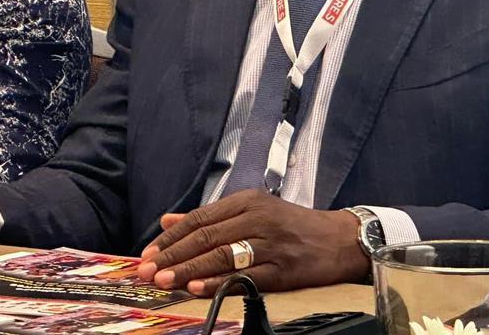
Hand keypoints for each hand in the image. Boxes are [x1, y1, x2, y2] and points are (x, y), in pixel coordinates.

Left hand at [135, 189, 368, 295]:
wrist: (341, 239)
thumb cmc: (292, 225)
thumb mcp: (253, 211)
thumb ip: (211, 217)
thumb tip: (167, 221)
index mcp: (247, 201)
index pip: (200, 218)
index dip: (172, 237)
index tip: (148, 254)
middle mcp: (257, 217)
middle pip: (207, 236)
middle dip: (173, 256)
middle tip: (147, 271)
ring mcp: (271, 242)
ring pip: (223, 255)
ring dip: (189, 269)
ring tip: (165, 281)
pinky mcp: (284, 267)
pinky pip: (247, 276)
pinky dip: (220, 281)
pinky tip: (199, 287)